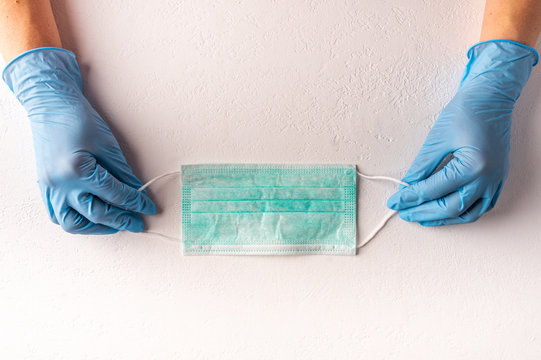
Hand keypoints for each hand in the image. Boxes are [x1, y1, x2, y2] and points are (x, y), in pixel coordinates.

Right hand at [3, 48, 156, 233]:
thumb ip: (122, 172)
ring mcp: (50, 187)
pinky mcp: (45, 187)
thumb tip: (137, 192)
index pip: (115, 194)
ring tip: (116, 224)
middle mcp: (61, 183)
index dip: (136, 203)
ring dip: (96, 227)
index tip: (149, 208)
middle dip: (121, 220)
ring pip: (73, 222)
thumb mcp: (108, 144)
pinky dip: (76, 221)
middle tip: (138, 224)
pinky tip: (92, 219)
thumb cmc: (79, 119)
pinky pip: (58, 215)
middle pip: (96, 213)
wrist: (51, 106)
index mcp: (78, 169)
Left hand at [387, 40, 537, 225]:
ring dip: (443, 218)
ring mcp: (495, 181)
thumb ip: (422, 166)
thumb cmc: (467, 111)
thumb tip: (408, 186)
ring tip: (421, 217)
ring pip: (468, 213)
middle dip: (423, 212)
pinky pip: (481, 206)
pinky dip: (462, 213)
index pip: (433, 190)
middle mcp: (488, 178)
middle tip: (403, 212)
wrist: (491, 98)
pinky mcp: (497, 179)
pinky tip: (446, 212)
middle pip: (450, 207)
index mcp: (473, 166)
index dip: (410, 197)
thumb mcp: (437, 138)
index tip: (395, 201)